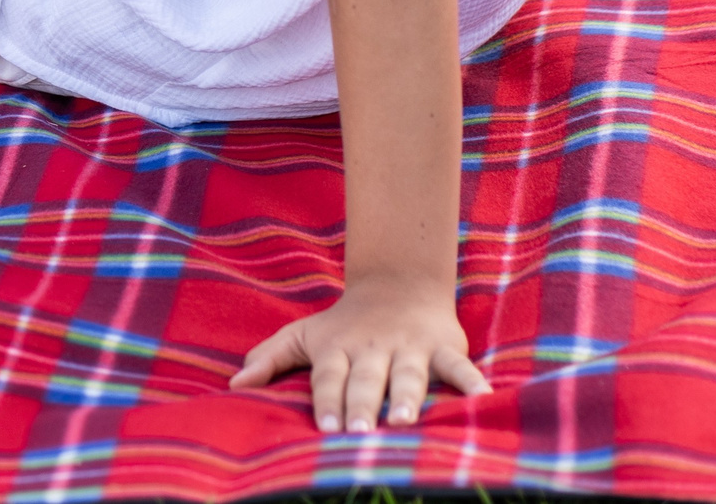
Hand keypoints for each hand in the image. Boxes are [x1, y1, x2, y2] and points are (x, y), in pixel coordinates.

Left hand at [230, 275, 487, 432]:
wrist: (398, 285)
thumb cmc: (344, 324)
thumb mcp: (304, 334)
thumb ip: (270, 358)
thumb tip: (233, 387)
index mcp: (338, 348)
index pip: (329, 377)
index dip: (327, 400)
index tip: (324, 426)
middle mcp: (373, 349)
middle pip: (367, 379)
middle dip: (363, 404)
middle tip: (361, 431)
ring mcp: (409, 347)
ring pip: (409, 374)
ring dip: (408, 395)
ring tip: (405, 420)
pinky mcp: (442, 347)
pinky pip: (458, 366)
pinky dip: (470, 381)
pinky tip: (482, 398)